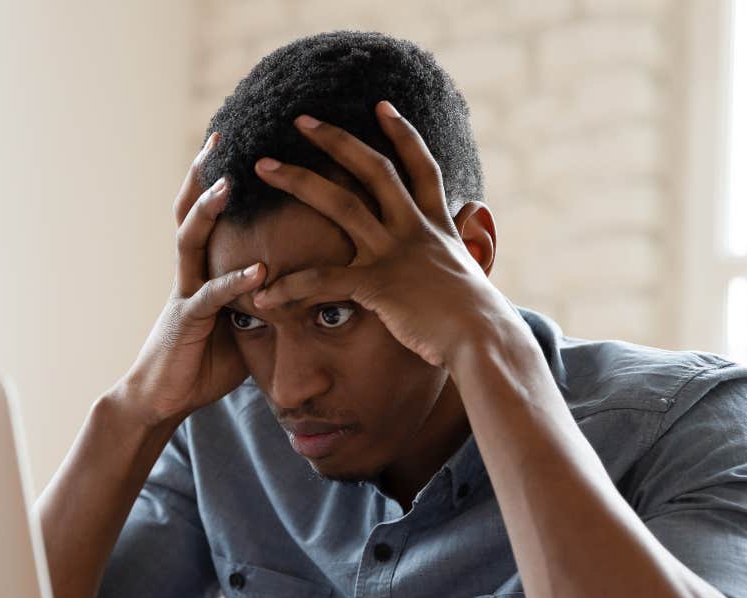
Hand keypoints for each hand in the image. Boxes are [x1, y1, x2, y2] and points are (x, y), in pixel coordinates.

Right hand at [118, 133, 265, 425]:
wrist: (162, 398)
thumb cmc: (203, 364)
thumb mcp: (241, 329)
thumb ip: (262, 305)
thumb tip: (301, 292)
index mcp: (201, 271)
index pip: (208, 216)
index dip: (216, 180)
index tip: (238, 146)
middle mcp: (189, 274)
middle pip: (191, 212)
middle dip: (203, 173)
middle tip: (221, 135)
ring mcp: (185, 294)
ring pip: (191, 240)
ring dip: (208, 209)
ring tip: (228, 181)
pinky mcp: (186, 322)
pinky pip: (211, 296)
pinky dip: (235, 282)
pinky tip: (259, 270)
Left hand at [251, 102, 516, 371]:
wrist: (484, 341)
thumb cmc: (478, 318)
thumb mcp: (471, 273)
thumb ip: (460, 250)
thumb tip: (469, 237)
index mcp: (437, 226)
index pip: (420, 167)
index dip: (402, 133)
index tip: (381, 106)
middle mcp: (415, 229)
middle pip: (373, 169)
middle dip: (335, 139)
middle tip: (301, 120)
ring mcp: (395, 253)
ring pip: (341, 204)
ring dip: (298, 179)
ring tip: (263, 165)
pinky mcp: (377, 284)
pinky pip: (323, 280)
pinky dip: (290, 288)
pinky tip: (263, 297)